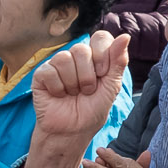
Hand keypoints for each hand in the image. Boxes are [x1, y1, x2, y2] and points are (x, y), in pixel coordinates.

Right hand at [25, 31, 132, 167]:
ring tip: (73, 94)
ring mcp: (57, 64)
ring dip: (73, 83)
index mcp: (95, 57)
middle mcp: (76, 57)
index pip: (100, 37)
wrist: (73, 131)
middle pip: (81, 49)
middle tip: (87, 91)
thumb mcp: (111, 87)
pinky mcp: (41, 74)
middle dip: (88, 76)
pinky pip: (49, 71)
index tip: (102, 74)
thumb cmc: (92, 110)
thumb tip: (126, 36)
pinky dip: (58, 88)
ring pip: (64, 58)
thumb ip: (118, 62)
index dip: (102, 55)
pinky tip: (59, 95)